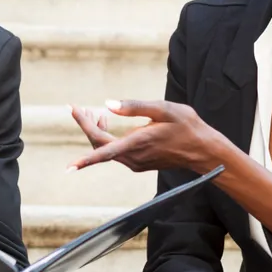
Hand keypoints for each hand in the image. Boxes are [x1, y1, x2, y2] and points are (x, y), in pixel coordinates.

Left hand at [69, 100, 225, 173]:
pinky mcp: (139, 163)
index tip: (68, 167)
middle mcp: (133, 157)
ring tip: (94, 113)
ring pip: (106, 150)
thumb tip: (107, 104)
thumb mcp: (163, 109)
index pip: (103, 151)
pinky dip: (107, 139)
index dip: (83, 159)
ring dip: (97, 132)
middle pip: (99, 146)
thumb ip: (134, 107)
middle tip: (77, 109)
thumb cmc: (186, 126)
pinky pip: (115, 152)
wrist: (203, 150)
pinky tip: (109, 123)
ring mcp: (136, 163)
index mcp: (137, 143)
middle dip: (86, 127)